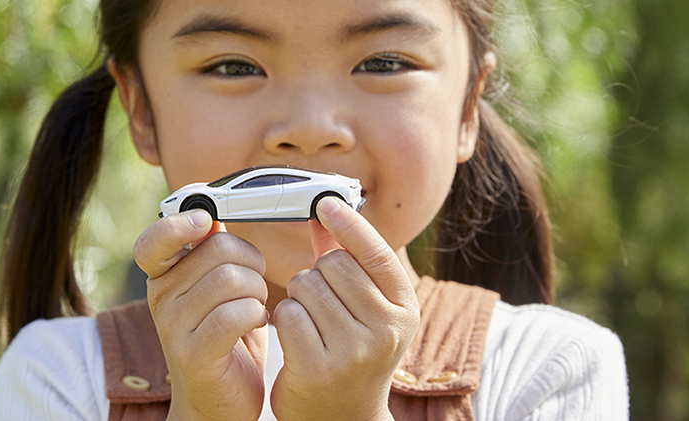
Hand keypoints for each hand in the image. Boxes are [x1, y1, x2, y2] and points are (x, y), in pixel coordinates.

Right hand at [134, 210, 268, 420]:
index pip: (153, 242)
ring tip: (255, 309)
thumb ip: (211, 254)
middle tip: (253, 287)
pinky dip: (257, 314)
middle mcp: (160, 299)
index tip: (204, 221)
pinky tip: (256, 324)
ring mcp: (173, 328)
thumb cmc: (225, 341)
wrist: (218, 405)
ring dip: (258, 291)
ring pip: (233, 279)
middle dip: (251, 262)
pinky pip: (236, 313)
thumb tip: (210, 211)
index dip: (177, 224)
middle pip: (218, 249)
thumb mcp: (215, 291)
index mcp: (163, 279)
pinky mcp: (194, 354)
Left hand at [271, 197, 420, 420]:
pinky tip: (297, 338)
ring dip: (299, 297)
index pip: (377, 253)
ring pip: (306, 286)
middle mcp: (387, 330)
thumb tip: (326, 211)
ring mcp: (355, 351)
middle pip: (333, 265)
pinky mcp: (319, 368)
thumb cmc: (353, 351)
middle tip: (322, 302)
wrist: (344, 417)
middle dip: (317, 274)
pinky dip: (284, 320)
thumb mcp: (364, 308)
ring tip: (312, 322)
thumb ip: (346, 259)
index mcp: (404, 308)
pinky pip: (288, 315)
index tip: (325, 202)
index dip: (349, 223)